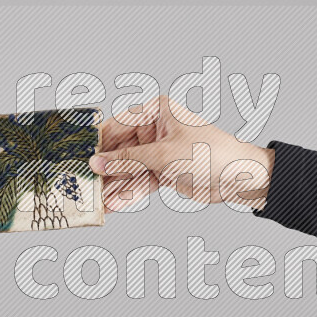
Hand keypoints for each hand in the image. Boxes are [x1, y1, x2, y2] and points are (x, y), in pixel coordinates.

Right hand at [89, 95, 274, 211]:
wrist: (239, 179)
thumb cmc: (211, 154)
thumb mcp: (163, 155)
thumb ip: (127, 160)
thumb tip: (97, 163)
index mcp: (156, 111)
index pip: (117, 124)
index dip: (97, 143)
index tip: (76, 156)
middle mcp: (155, 129)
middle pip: (120, 150)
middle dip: (104, 169)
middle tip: (83, 183)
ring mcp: (159, 152)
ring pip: (129, 169)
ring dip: (114, 186)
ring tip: (96, 200)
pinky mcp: (164, 172)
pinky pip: (140, 182)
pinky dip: (129, 193)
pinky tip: (114, 205)